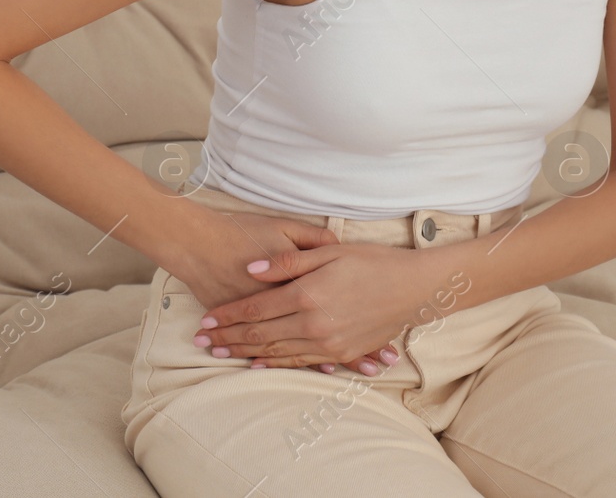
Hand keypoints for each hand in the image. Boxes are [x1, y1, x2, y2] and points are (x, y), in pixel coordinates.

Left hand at [194, 240, 446, 371]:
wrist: (413, 288)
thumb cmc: (372, 262)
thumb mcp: (329, 251)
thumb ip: (287, 261)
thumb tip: (251, 270)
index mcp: (308, 293)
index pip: (256, 308)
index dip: (229, 315)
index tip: (207, 319)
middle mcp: (314, 322)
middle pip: (260, 333)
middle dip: (228, 337)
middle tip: (202, 341)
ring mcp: (328, 342)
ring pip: (276, 350)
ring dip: (244, 352)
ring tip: (219, 352)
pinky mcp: (340, 352)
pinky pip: (299, 360)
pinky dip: (275, 362)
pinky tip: (257, 363)